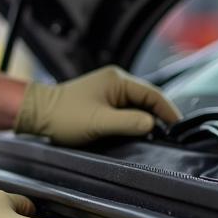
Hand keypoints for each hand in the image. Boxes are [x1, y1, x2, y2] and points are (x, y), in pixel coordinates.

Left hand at [16, 65, 180, 146]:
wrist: (37, 113)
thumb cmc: (64, 116)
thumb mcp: (100, 122)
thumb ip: (129, 123)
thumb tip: (153, 124)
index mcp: (118, 79)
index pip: (154, 95)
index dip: (169, 112)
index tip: (180, 130)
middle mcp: (116, 80)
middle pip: (148, 99)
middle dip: (160, 116)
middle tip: (171, 137)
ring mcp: (109, 89)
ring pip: (138, 105)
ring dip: (146, 119)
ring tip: (157, 137)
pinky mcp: (102, 100)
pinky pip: (126, 109)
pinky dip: (134, 120)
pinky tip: (137, 133)